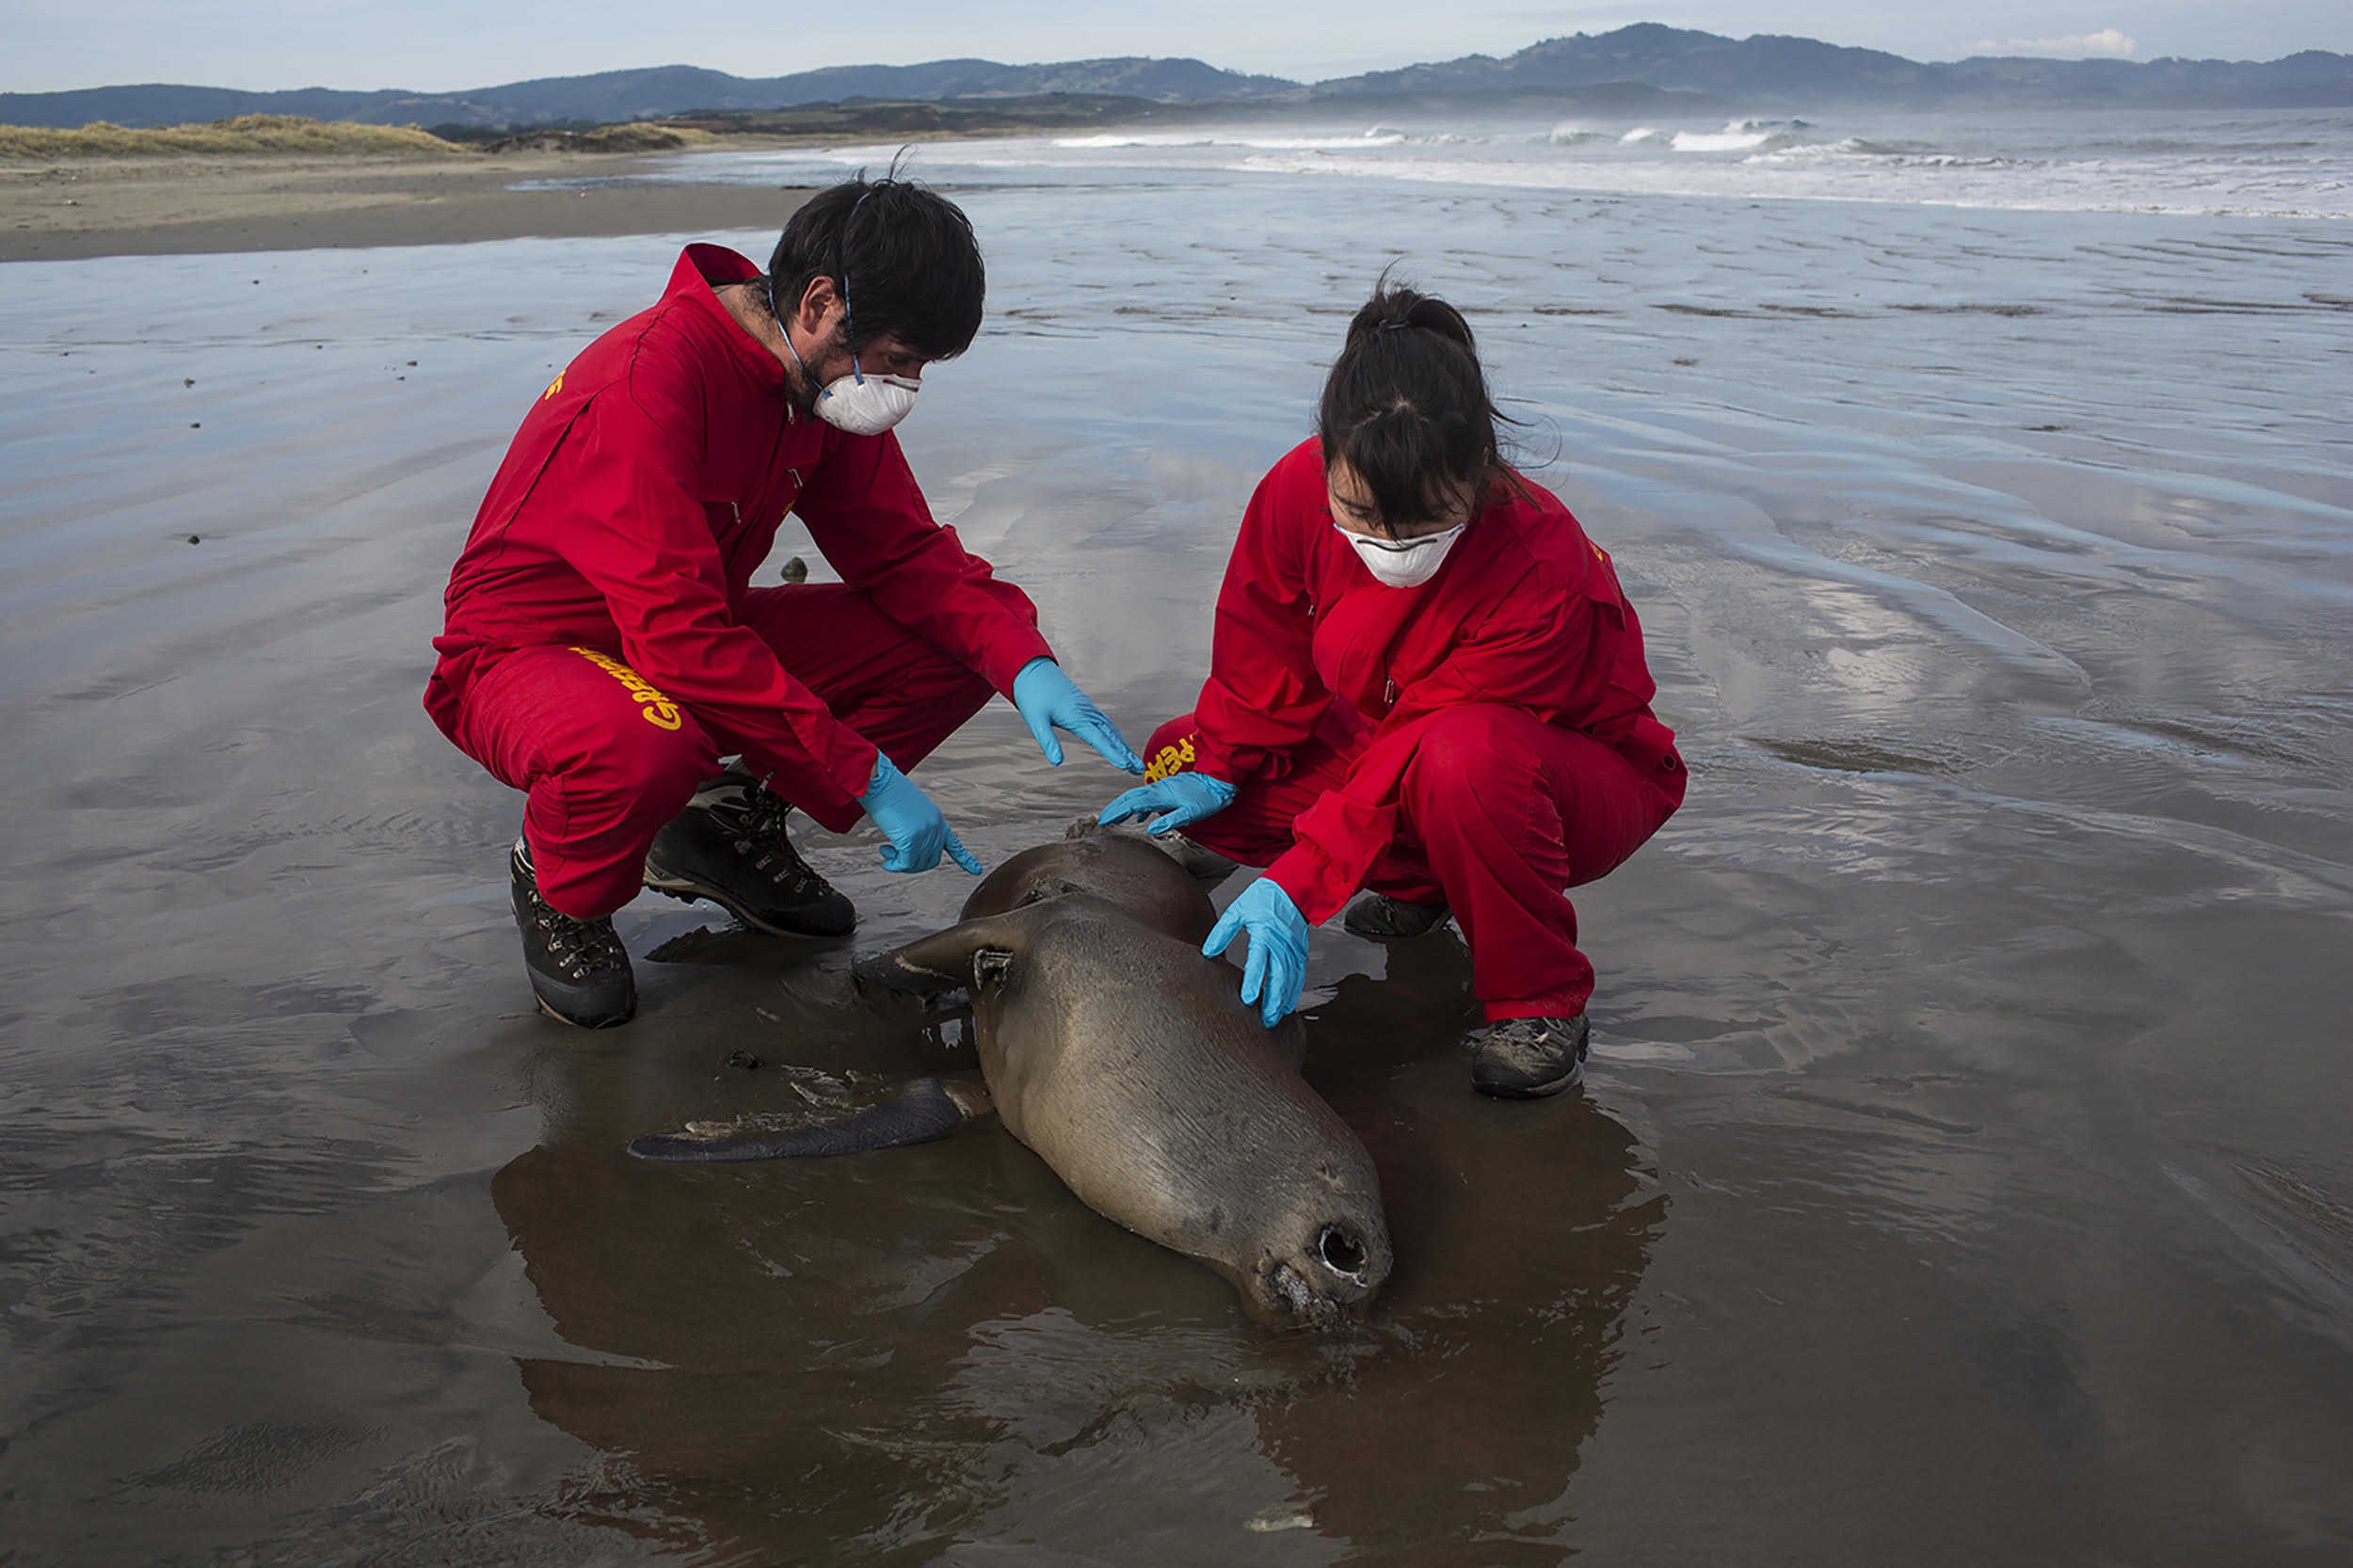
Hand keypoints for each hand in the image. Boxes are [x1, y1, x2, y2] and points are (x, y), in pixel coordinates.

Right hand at [856, 754, 983, 874]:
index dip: (965, 859)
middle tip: (894, 854)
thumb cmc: (889, 792)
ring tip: (886, 850)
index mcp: (937, 819)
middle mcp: (935, 828)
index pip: (954, 844)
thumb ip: (915, 828)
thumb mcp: (910, 811)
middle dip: (912, 863)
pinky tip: (885, 861)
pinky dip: (894, 866)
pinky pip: (905, 864)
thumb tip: (907, 848)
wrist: (880, 780)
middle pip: (931, 860)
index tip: (977, 871)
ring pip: (918, 864)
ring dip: (900, 862)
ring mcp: (925, 834)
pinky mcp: (911, 839)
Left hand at [1012, 658, 1144, 772]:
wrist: (1033, 671)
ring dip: (1124, 745)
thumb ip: (1048, 742)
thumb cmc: (1033, 696)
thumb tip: (1057, 762)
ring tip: (1134, 761)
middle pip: (1112, 736)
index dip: (1114, 754)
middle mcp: (1087, 712)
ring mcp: (1088, 708)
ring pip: (1111, 729)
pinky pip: (1106, 722)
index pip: (1099, 740)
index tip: (1126, 766)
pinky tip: (1118, 742)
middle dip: (1126, 753)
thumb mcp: (1036, 721)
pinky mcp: (1086, 706)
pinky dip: (1115, 735)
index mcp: (1076, 717)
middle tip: (1139, 769)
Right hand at [1097, 772, 1237, 836]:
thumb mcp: (1191, 814)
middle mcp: (1157, 789)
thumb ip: (1171, 820)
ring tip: (1115, 819)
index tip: (1104, 821)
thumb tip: (1150, 829)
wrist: (1219, 781)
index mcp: (1160, 795)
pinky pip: (1147, 798)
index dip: (1116, 812)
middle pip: (1129, 798)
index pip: (1132, 803)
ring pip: (1137, 797)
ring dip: (1124, 807)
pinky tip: (1139, 817)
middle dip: (1114, 809)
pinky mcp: (1167, 790)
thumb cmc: (1207, 799)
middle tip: (1102, 820)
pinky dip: (1138, 806)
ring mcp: (1162, 788)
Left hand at [1202, 878, 1309, 1028]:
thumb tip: (1207, 952)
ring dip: (1283, 1001)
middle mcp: (1282, 944)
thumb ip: (1222, 932)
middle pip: (1279, 978)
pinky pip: (1299, 976)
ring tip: (1274, 1019)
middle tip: (1264, 1022)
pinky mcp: (1301, 952)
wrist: (1293, 888)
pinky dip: (1293, 992)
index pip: (1258, 962)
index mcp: (1265, 933)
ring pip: (1291, 980)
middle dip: (1272, 1001)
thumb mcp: (1238, 910)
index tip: (1246, 1000)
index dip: (1252, 982)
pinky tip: (1286, 1005)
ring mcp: (1294, 949)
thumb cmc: (1262, 898)